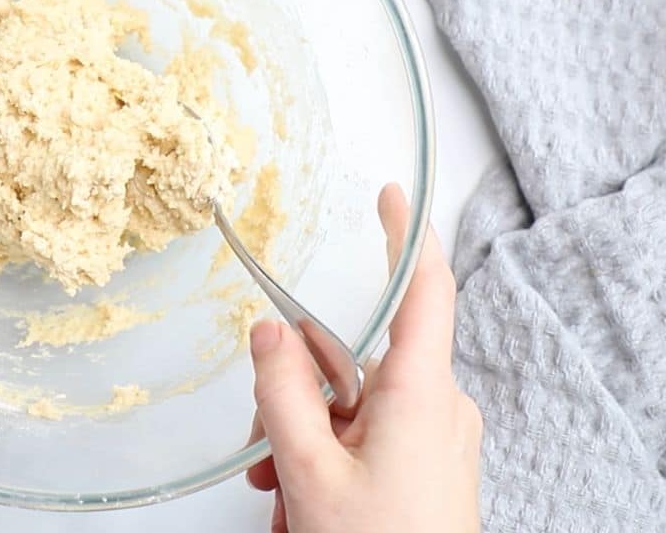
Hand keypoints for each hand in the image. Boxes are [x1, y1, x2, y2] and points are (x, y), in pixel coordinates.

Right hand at [245, 184, 481, 532]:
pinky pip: (368, 438)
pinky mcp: (428, 465)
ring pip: (352, 408)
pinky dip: (327, 458)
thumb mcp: (309, 471)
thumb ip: (282, 394)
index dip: (407, 235)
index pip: (423, 289)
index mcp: (419, 392)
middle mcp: (435, 406)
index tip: (390, 195)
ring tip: (279, 494)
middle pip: (356, 363)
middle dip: (298, 396)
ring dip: (304, 440)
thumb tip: (269, 332)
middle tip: (261, 445)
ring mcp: (434, 439)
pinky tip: (297, 501)